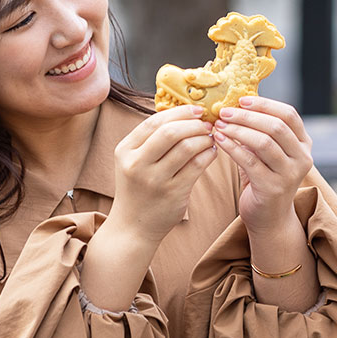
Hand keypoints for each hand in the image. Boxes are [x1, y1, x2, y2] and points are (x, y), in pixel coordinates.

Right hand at [109, 104, 217, 242]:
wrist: (133, 227)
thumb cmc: (137, 189)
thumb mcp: (133, 161)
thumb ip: (150, 140)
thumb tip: (183, 114)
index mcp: (125, 150)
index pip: (154, 122)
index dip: (179, 112)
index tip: (197, 110)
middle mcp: (137, 164)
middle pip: (171, 132)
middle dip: (194, 124)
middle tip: (207, 123)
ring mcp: (155, 180)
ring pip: (187, 147)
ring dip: (204, 138)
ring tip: (210, 138)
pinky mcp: (173, 193)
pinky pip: (197, 166)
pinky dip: (208, 154)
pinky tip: (212, 152)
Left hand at [212, 97, 312, 231]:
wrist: (269, 218)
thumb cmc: (264, 179)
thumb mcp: (267, 153)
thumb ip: (261, 131)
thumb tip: (237, 103)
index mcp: (303, 144)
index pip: (289, 115)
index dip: (265, 104)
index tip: (241, 99)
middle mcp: (302, 158)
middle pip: (276, 126)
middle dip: (247, 116)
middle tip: (224, 112)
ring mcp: (290, 174)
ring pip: (264, 142)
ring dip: (238, 130)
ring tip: (219, 125)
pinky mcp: (273, 188)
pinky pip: (250, 161)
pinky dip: (232, 148)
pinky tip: (219, 140)